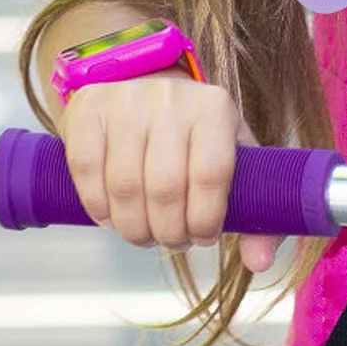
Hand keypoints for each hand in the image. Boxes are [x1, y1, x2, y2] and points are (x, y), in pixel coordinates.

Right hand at [58, 71, 278, 274]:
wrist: (146, 83)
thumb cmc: (196, 135)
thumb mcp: (235, 159)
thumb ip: (256, 213)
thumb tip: (260, 262)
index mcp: (215, 108)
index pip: (211, 176)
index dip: (205, 220)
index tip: (202, 237)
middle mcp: (171, 98)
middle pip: (165, 189)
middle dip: (168, 232)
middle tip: (171, 240)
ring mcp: (126, 101)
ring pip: (124, 187)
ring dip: (132, 228)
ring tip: (143, 233)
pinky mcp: (87, 109)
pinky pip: (87, 172)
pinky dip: (98, 208)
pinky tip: (111, 217)